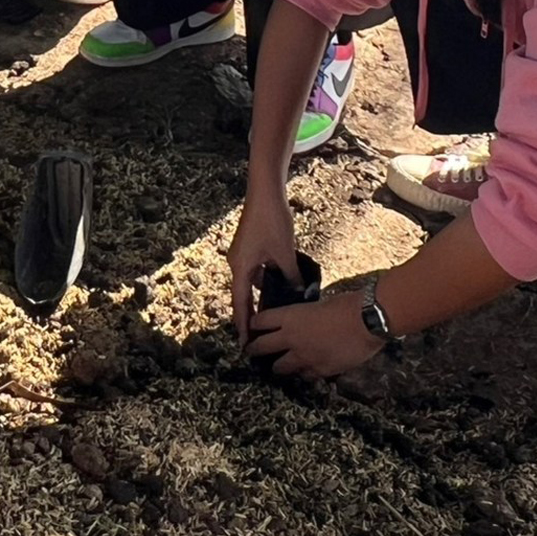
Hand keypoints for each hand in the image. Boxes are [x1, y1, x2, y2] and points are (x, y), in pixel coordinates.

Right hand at [228, 188, 300, 344]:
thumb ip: (291, 276)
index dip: (243, 325)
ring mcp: (242, 254)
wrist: (265, 191)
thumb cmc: (272, 220)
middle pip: (243, 295)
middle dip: (251, 315)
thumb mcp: (284, 252)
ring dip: (262, 296)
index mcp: (240, 267)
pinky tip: (282, 285)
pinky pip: (256, 271)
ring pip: (252, 282)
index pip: (240, 304)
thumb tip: (300, 294)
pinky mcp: (250, 246)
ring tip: (274, 313)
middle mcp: (237, 263)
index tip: (245, 344)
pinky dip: (265, 280)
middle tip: (260, 335)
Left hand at [245, 292, 385, 378]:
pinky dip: (302, 373)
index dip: (254, 325)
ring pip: (279, 368)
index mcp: (290, 317)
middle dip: (253, 350)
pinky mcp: (319, 371)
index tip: (252, 327)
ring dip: (278, 366)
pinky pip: (303, 376)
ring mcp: (303, 357)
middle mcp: (291, 338)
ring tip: (278, 366)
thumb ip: (304, 316)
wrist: (367, 321)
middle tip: (251, 352)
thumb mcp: (318, 305)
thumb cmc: (346, 305)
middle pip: (260, 347)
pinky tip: (305, 371)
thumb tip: (301, 322)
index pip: (260, 321)